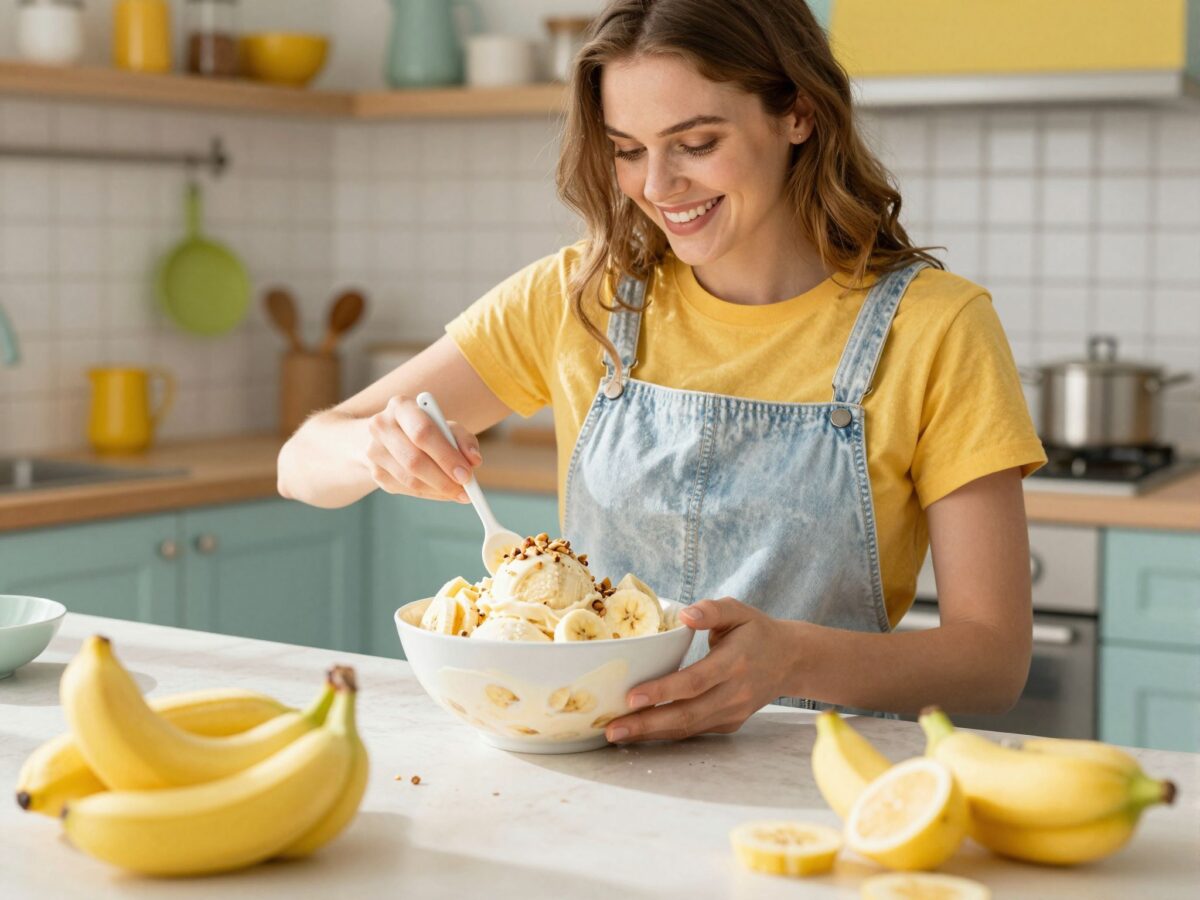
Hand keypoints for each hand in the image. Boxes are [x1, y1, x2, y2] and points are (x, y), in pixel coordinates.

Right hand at [363, 395, 481, 501]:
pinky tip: (442, 491)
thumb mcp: (445, 425)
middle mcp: (381, 426)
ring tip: (459, 493)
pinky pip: (406, 490)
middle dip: (444, 479)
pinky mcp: (375, 472)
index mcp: (400, 406)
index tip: (466, 473)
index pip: (422, 432)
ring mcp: (374, 451)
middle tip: (466, 490)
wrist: (387, 435)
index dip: (446, 456)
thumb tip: (474, 461)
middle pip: (414, 460)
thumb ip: (463, 440)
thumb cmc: (423, 428)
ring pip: (410, 480)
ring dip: (439, 490)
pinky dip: (429, 494)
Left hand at [604, 598, 794, 743]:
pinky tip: (640, 732)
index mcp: (734, 663)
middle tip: (612, 729)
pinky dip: (666, 734)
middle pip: (687, 714)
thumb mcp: (739, 611)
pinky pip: (694, 731)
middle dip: (647, 724)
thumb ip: (713, 610)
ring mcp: (732, 712)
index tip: (631, 696)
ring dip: (651, 734)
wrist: (791, 660)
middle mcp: (734, 693)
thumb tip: (686, 614)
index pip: (695, 681)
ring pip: (688, 728)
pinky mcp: (728, 723)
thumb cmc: (757, 631)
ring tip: (617, 734)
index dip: (663, 691)